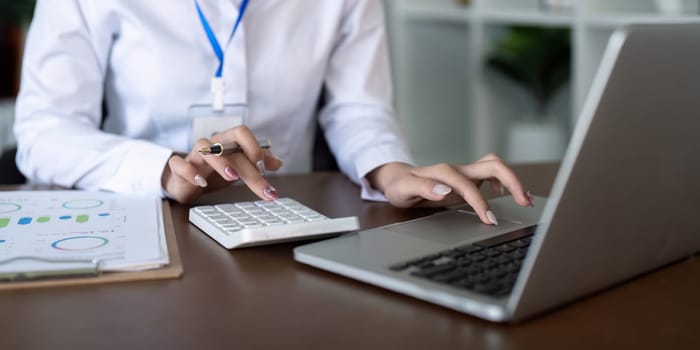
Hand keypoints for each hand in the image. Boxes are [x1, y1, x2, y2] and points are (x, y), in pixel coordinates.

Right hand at [161, 125, 282, 203]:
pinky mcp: (179, 167)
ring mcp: (194, 155)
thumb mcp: (237, 166)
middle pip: (230, 148)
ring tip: (232, 177)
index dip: (254, 147)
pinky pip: (179, 164)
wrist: (184, 182)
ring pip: (204, 148)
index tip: (265, 168)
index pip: (241, 132)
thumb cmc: (212, 171)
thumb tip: (278, 162)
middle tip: (264, 189)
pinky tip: (201, 182)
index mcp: (226, 142)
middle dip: (250, 170)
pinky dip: (190, 171)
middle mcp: (211, 145)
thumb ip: (256, 163)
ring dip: (220, 161)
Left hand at [367, 154, 532, 224]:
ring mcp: (464, 173)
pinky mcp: (467, 179)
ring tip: (523, 199)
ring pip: (494, 166)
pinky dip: (502, 181)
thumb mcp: (404, 189)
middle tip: (523, 202)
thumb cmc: (400, 186)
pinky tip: (503, 194)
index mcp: (444, 172)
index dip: (480, 202)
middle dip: (511, 181)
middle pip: (492, 165)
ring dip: (511, 179)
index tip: (489, 220)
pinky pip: (490, 173)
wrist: (398, 180)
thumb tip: (445, 190)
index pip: (469, 186)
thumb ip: (422, 188)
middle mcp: (457, 170)